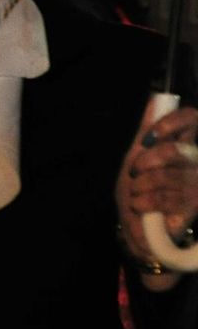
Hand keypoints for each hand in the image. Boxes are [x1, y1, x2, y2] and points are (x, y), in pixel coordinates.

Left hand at [116, 104, 197, 287]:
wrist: (143, 231)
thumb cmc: (141, 190)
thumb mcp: (138, 157)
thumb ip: (148, 130)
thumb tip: (157, 98)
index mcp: (185, 144)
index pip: (191, 118)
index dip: (170, 124)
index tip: (147, 138)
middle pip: (173, 150)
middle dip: (145, 163)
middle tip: (136, 174)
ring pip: (165, 176)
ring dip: (140, 188)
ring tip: (138, 195)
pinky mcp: (196, 204)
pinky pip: (166, 198)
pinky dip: (145, 202)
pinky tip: (142, 207)